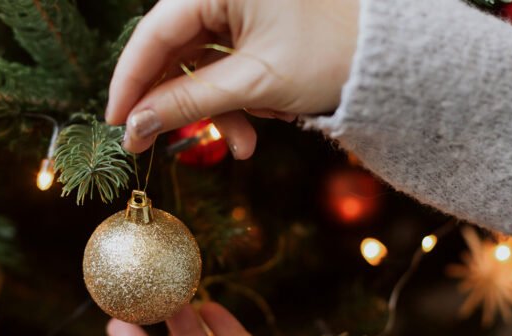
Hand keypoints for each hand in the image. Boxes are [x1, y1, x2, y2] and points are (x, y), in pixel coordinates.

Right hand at [107, 0, 359, 158]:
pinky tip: (258, 120)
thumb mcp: (254, 84)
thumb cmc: (332, 56)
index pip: (156, 32)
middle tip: (161, 144)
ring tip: (245, 145)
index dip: (131, 81)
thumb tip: (134, 127)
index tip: (117, 122)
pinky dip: (235, 95)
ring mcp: (241, 2)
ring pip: (202, 61)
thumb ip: (187, 104)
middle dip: (182, 103)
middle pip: (176, 49)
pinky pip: (226, 61)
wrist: (395, 60)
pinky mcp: (255, 20)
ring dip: (216, 107)